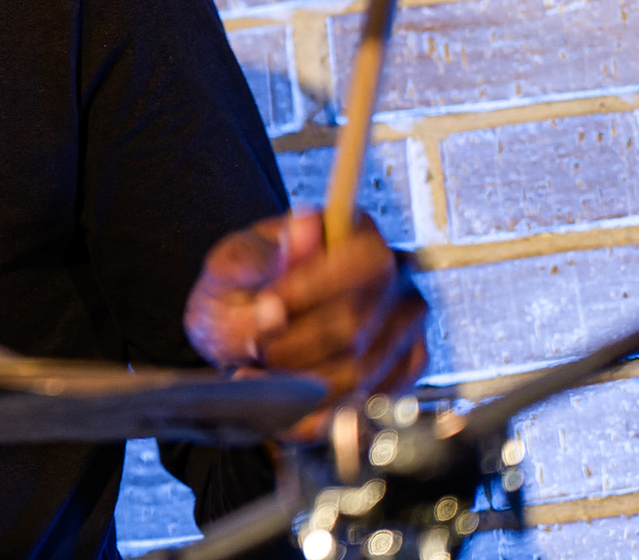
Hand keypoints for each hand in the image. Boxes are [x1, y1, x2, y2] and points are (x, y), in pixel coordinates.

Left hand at [182, 208, 428, 441]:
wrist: (246, 322)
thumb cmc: (243, 286)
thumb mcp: (233, 263)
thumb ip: (264, 254)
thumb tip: (302, 227)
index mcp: (357, 232)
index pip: (365, 262)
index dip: (312, 291)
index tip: (265, 308)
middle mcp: (396, 275)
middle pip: (357, 325)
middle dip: (295, 346)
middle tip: (253, 347)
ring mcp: (405, 325)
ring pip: (359, 372)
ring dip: (299, 383)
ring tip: (255, 375)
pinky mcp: (404, 368)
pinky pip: (365, 403)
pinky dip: (317, 412)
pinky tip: (281, 401)